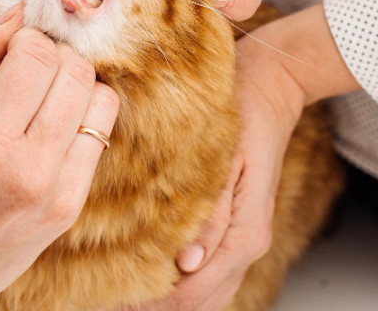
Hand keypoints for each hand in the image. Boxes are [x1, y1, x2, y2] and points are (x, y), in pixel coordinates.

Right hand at [0, 5, 119, 310]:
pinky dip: (82, 117)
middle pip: (75, 72)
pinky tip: (48, 125)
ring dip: (74, 84)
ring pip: (100, 101)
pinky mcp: (69, 211)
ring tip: (39, 95)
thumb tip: (15, 12)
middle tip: (23, 66)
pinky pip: (100, 138)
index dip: (23, 36)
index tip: (8, 45)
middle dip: (51, 55)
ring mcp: (56, 195)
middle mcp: (28, 171)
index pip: (36, 54)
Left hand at [131, 5, 360, 310]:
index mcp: (245, 233)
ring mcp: (241, 237)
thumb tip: (188, 264)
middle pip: (201, 301)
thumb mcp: (225, 159)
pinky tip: (146, 263)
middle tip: (108, 296)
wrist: (269, 88)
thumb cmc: (244, 115)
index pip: (197, 291)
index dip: (153, 302)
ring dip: (166, 295)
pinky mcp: (233, 225)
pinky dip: (178, 277)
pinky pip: (207, 269)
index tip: (112, 297)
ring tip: (119, 285)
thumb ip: (211, 214)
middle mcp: (246, 243)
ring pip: (205, 292)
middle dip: (156, 304)